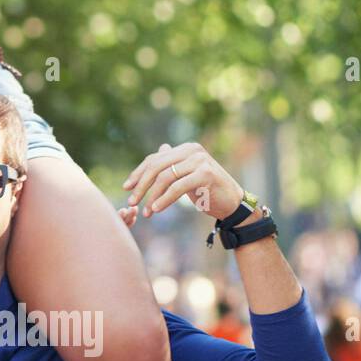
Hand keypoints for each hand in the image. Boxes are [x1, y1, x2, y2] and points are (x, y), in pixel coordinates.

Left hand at [120, 142, 244, 225]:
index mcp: (186, 149)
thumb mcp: (188, 175)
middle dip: (141, 185)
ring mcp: (200, 160)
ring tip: (146, 211)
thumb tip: (160, 148)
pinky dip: (164, 199)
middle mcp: (192, 150)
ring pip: (165, 177)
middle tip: (131, 201)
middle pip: (157, 166)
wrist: (234, 204)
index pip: (155, 159)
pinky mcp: (206, 174)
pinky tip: (157, 209)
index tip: (126, 187)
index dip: (138, 173)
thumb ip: (174, 163)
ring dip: (152, 196)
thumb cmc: (208, 190)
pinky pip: (177, 187)